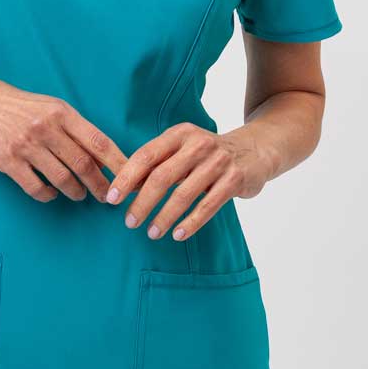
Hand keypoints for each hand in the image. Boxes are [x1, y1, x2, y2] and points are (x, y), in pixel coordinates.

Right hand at [0, 65, 127, 202]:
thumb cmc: (15, 105)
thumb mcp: (48, 106)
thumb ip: (71, 128)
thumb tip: (99, 156)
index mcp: (61, 112)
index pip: (98, 141)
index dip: (118, 163)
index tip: (131, 178)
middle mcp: (46, 128)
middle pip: (84, 164)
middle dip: (100, 185)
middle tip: (108, 197)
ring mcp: (26, 145)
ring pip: (62, 179)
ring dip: (75, 192)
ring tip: (79, 195)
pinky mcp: (8, 161)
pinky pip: (36, 187)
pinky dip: (47, 195)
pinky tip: (50, 194)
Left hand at [105, 122, 275, 240]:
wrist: (255, 150)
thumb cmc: (208, 154)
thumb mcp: (183, 150)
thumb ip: (157, 165)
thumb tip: (125, 188)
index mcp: (179, 134)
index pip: (146, 155)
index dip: (126, 178)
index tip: (112, 198)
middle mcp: (198, 144)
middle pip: (162, 176)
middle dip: (142, 202)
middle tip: (129, 222)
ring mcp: (218, 162)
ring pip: (184, 194)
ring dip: (164, 216)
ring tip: (151, 232)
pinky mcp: (234, 180)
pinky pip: (208, 206)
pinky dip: (191, 222)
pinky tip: (177, 234)